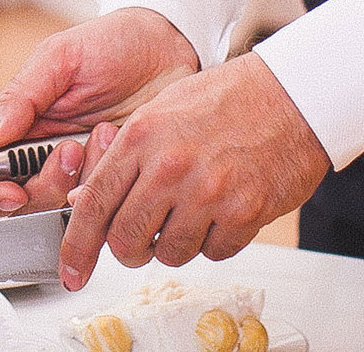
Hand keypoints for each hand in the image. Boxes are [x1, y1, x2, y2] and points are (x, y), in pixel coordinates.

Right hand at [0, 7, 200, 214]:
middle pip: (30, 200)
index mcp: (26, 127)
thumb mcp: (59, 58)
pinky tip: (121, 145)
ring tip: (106, 132)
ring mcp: (88, 170)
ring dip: (85, 176)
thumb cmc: (111, 43)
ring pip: (69, 206)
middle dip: (49, 183)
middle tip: (70, 149)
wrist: (171, 44)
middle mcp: (51, 155)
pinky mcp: (122, 179)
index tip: (11, 192)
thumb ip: (19, 97)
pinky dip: (114, 182)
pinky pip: (109, 202)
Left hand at [57, 54, 328, 288]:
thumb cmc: (228, 98)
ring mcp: (208, 192)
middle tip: (140, 241)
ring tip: (190, 213)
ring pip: (169, 253)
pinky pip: (213, 253)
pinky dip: (214, 242)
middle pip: (126, 240)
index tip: (71, 269)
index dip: (77, 246)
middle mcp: (170, 166)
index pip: (94, 204)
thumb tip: (87, 200)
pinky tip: (221, 212)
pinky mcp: (245, 213)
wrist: (292, 94)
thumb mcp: (161, 111)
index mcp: (142, 136)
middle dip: (128, 250)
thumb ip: (124, 157)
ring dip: (174, 244)